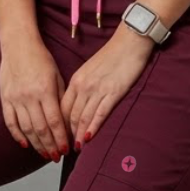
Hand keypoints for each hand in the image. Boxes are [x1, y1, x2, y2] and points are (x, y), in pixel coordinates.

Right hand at [0, 36, 70, 160]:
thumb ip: (60, 99)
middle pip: (40, 128)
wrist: (18, 45)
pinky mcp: (5, 98)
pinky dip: (17, 135)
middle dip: (50, 145)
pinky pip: (10, 122)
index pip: (54, 121)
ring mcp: (15, 98)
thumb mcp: (57, 76)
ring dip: (36, 144)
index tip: (66, 149)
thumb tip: (66, 122)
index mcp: (44, 90)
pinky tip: (25, 144)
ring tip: (44, 154)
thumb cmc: (41, 59)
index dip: (60, 138)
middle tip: (56, 156)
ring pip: (26, 128)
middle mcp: (29, 97)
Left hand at [60, 24, 154, 147]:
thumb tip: (77, 104)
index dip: (59, 124)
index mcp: (76, 80)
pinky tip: (89, 138)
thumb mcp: (90, 70)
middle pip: (70, 115)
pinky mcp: (113, 92)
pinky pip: (100, 113)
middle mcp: (84, 86)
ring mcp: (98, 89)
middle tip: (65, 148)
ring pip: (83, 117)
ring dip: (78, 134)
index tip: (59, 136)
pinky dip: (93, 127)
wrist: (129, 42)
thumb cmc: (111, 56)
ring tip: (76, 148)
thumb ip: (82, 86)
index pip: (62, 107)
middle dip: (67, 134)